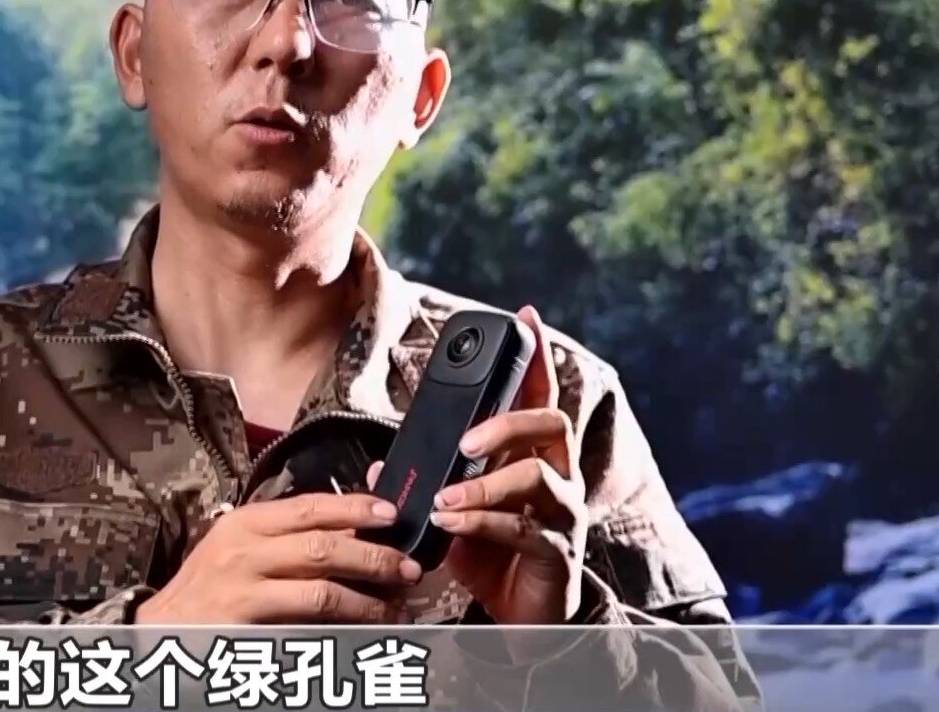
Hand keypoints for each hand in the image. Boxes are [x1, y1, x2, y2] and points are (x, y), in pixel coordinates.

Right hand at [135, 493, 424, 624]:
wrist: (160, 630)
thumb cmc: (206, 588)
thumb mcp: (238, 550)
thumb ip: (285, 539)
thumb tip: (351, 532)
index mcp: (244, 523)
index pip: (309, 507)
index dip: (354, 508)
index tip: (390, 514)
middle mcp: (243, 550)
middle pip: (323, 547)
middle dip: (373, 557)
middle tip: (408, 568)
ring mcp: (244, 590)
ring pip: (322, 591)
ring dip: (367, 600)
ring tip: (395, 606)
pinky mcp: (247, 627)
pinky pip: (305, 628)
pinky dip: (342, 629)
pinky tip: (363, 631)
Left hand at [367, 305, 588, 624]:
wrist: (522, 622)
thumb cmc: (491, 555)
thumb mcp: (454, 510)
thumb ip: (425, 482)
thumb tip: (377, 465)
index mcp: (531, 455)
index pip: (536, 397)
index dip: (534, 358)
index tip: (525, 316)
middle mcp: (555, 475)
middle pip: (549, 423)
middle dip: (507, 421)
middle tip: (467, 437)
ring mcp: (561, 513)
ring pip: (537, 476)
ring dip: (485, 483)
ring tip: (444, 496)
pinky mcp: (556, 552)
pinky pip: (523, 527)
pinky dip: (482, 521)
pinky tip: (450, 521)